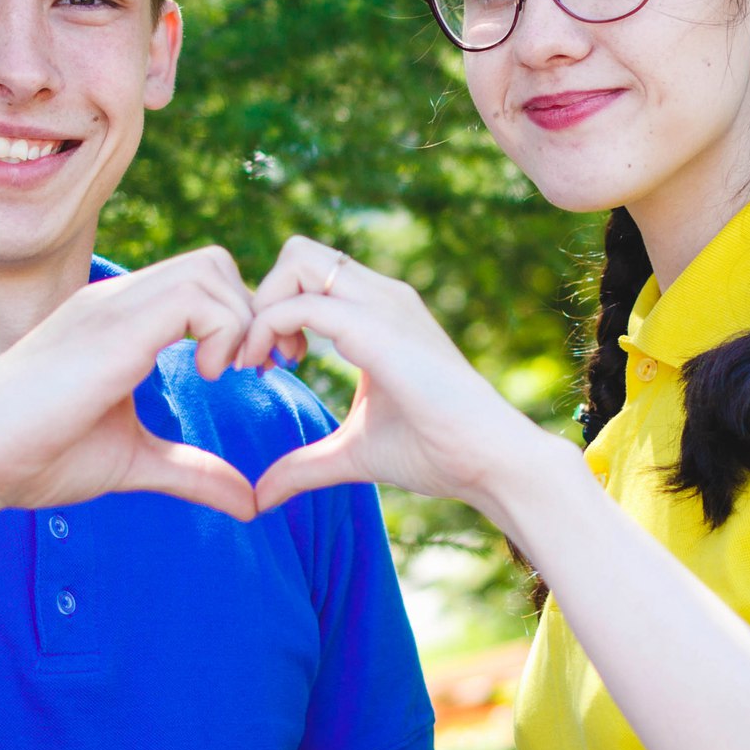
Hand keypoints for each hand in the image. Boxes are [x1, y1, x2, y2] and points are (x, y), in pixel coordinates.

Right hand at [0, 246, 258, 521]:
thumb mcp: (132, 462)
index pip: (202, 281)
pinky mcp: (114, 328)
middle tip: (251, 372)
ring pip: (212, 268)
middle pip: (216, 263)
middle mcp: (118, 300)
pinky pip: (197, 295)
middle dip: (252, 315)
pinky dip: (222, 331)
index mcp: (120, 320)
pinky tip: (204, 376)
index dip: (240, 322)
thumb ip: (191, 473)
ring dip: (239, 322)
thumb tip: (248, 503)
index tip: (250, 374)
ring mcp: (113, 307)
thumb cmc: (34, 457)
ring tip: (222, 376)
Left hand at [235, 237, 559, 516]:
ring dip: (262, 307)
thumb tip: (260, 497)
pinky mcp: (377, 329)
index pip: (307, 274)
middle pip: (297, 251)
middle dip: (261, 296)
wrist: (488, 460)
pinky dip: (268, 328)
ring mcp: (382, 305)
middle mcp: (381, 296)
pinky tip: (273, 370)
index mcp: (378, 313)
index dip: (273, 312)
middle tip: (263, 358)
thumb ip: (305, 465)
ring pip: (297, 258)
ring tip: (266, 363)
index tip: (269, 367)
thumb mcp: (353, 453)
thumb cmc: (435, 452)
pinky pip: (303, 303)